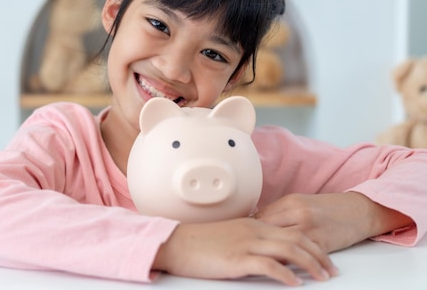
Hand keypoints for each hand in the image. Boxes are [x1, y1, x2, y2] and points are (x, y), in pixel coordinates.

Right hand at [153, 217, 336, 285]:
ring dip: (311, 264)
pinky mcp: (237, 259)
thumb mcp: (230, 237)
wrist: (176, 243)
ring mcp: (246, 243)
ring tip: (323, 278)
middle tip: (333, 270)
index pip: (291, 230)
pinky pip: (269, 265)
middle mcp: (254, 230)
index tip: (324, 258)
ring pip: (289, 249)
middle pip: (297, 238)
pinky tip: (296, 284)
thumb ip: (251, 241)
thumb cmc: (199, 243)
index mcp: (253, 224)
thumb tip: (269, 254)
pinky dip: (286, 274)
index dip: (312, 244)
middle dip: (320, 254)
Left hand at [253, 192, 412, 252]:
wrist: (359, 211)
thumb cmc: (329, 207)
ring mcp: (310, 228)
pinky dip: (289, 264)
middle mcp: (299, 213)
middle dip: (256, 243)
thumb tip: (257, 223)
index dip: (249, 229)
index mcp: (291, 201)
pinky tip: (282, 269)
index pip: (261, 216)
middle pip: (268, 230)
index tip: (241, 238)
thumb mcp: (301, 202)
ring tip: (262, 263)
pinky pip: (299, 256)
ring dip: (271, 256)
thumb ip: (280, 212)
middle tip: (247, 253)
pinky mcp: (322, 243)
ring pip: (282, 246)